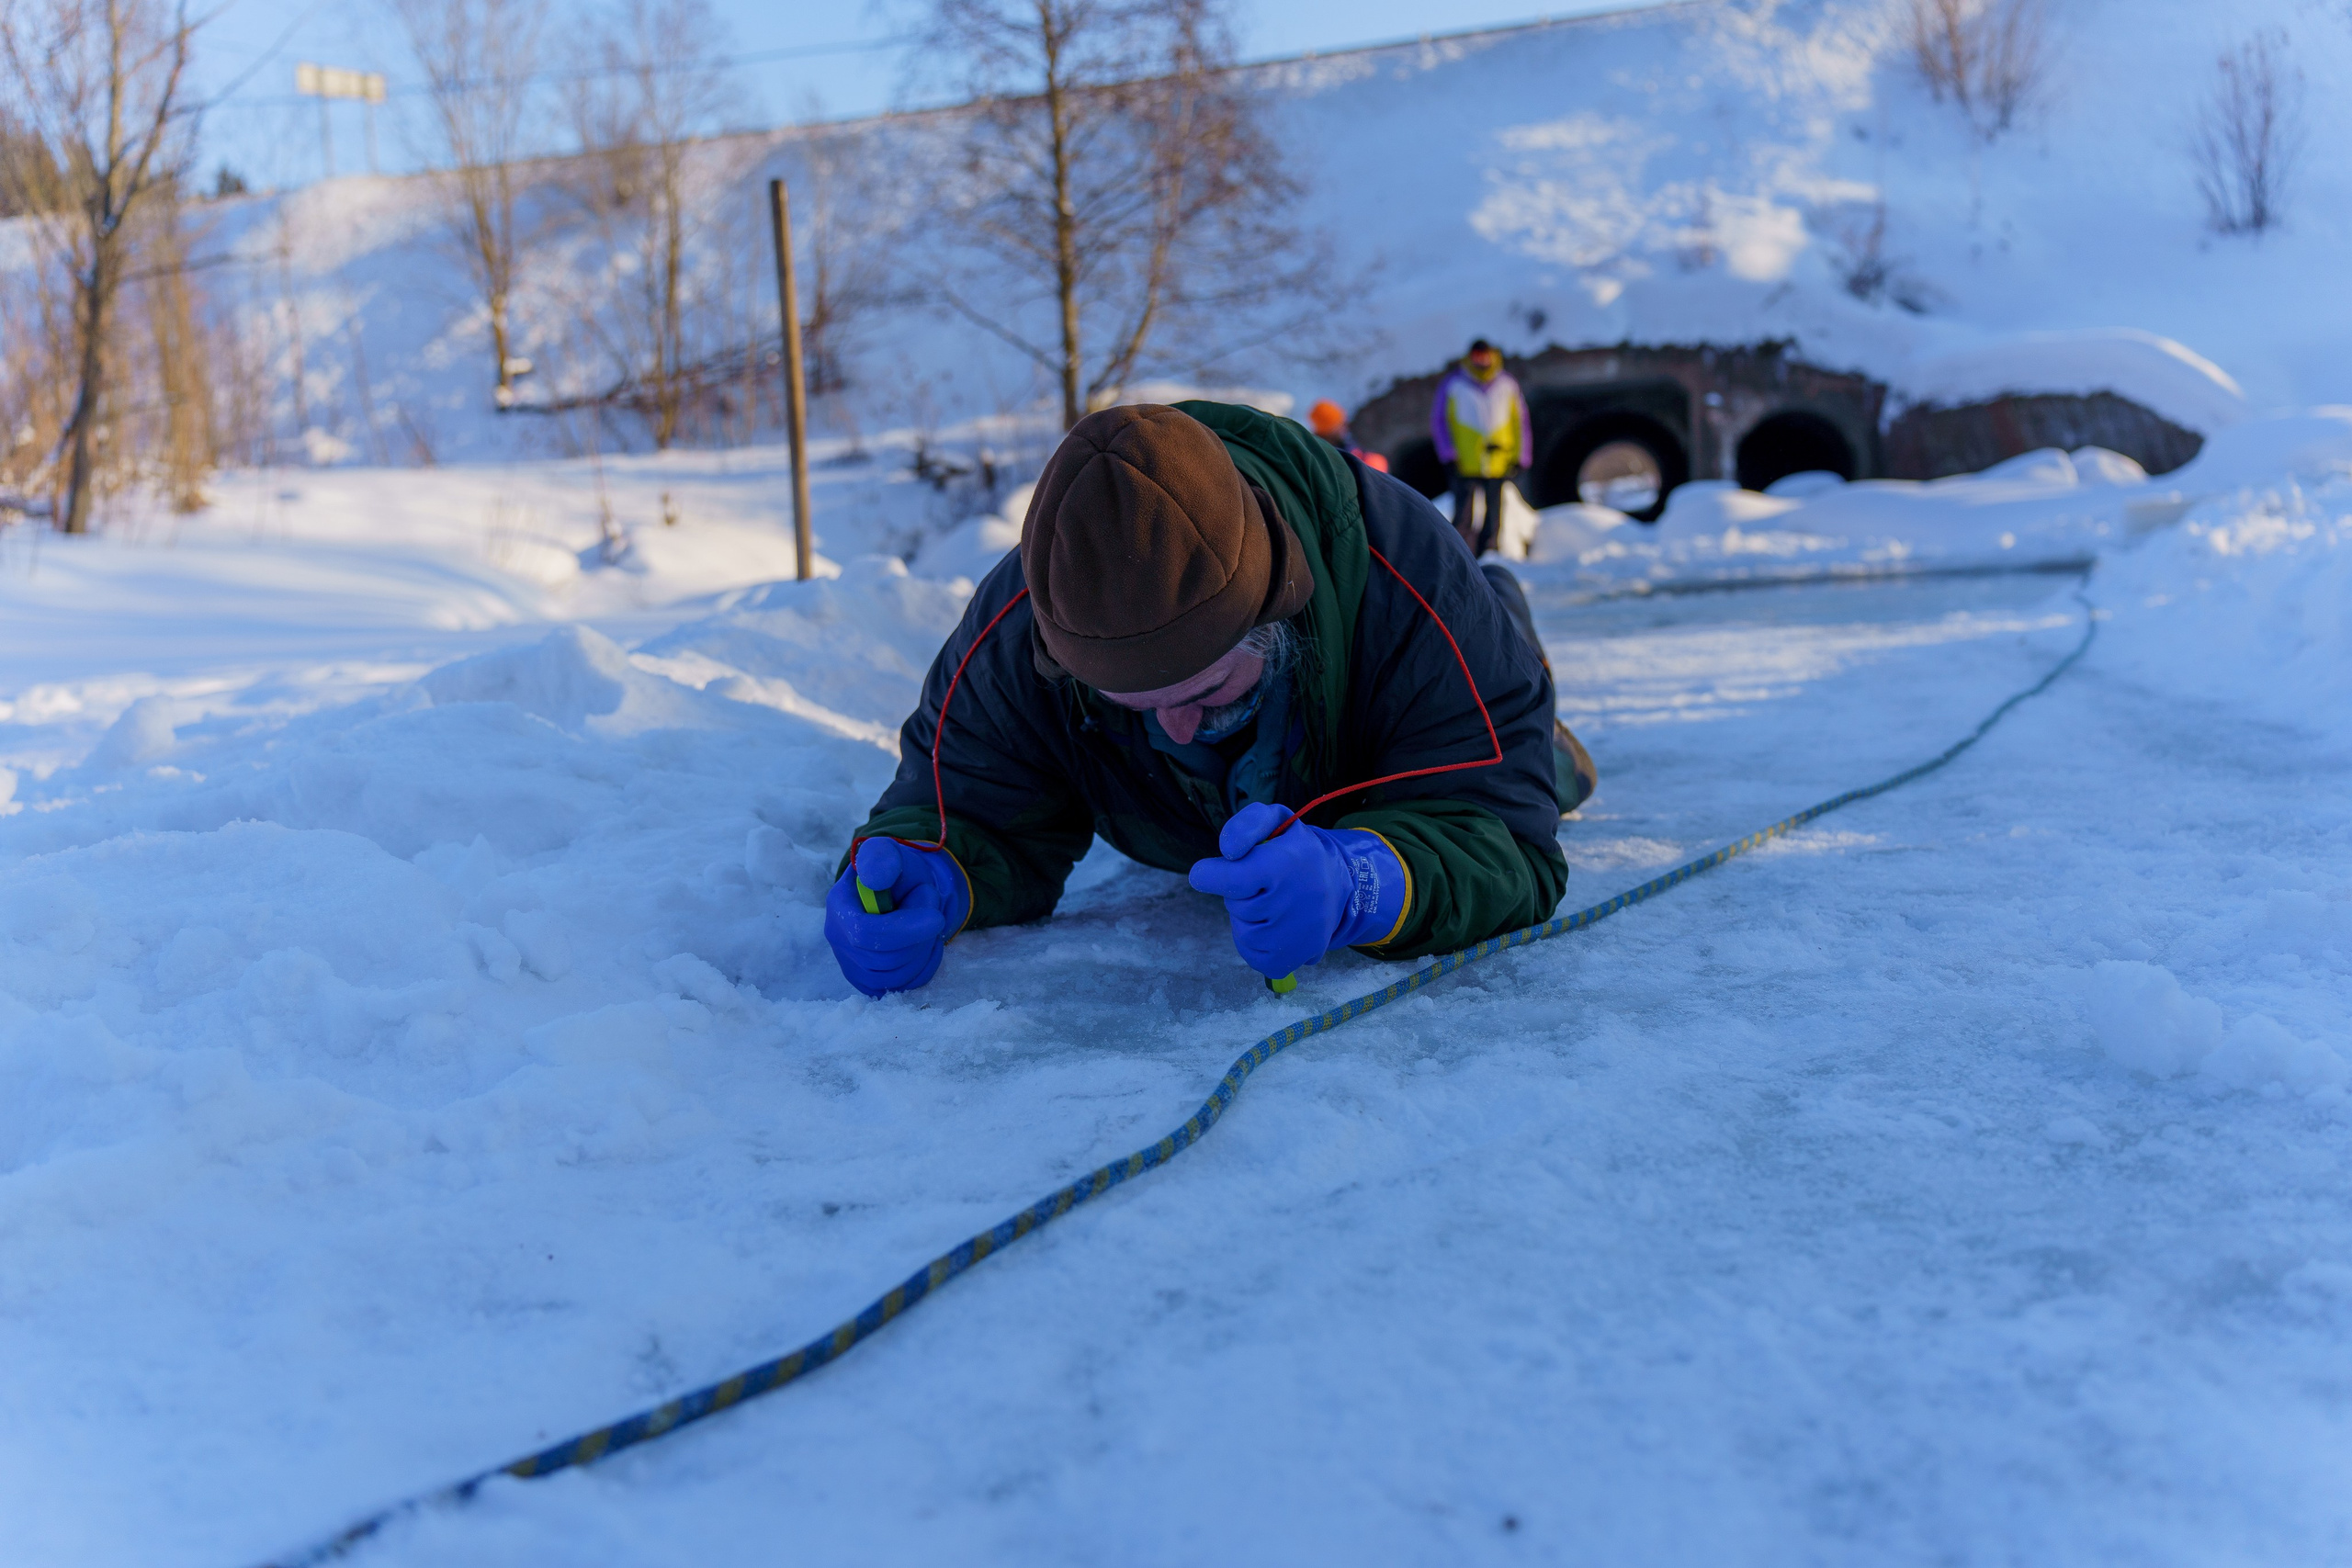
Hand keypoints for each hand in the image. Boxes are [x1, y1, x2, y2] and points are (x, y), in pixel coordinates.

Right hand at [824, 837, 970, 996]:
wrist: (901, 892)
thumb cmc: (896, 873)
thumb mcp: (892, 855)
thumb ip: (883, 859)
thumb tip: (875, 880)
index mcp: (839, 905)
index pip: (865, 933)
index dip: (903, 930)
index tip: (936, 918)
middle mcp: (839, 938)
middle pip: (884, 959)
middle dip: (918, 938)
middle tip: (931, 915)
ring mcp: (851, 963)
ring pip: (895, 975)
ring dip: (922, 950)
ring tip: (924, 926)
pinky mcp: (867, 980)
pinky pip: (903, 985)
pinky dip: (923, 966)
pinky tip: (923, 945)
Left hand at [1187, 802, 1406, 980]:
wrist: (1338, 885)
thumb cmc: (1295, 851)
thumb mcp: (1276, 821)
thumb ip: (1247, 824)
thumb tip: (1228, 850)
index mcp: (1288, 864)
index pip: (1236, 880)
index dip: (1211, 876)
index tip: (1202, 873)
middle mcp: (1296, 903)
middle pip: (1237, 906)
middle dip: (1241, 894)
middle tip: (1263, 883)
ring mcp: (1298, 936)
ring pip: (1243, 932)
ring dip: (1249, 919)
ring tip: (1273, 904)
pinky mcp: (1295, 958)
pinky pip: (1252, 954)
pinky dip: (1256, 941)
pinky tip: (1274, 925)